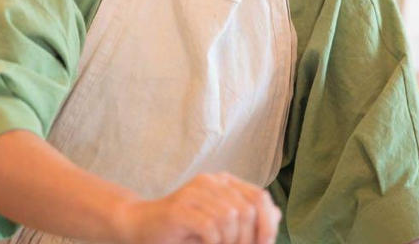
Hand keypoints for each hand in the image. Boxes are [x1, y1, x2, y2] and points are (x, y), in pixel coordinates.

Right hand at [118, 172, 281, 243]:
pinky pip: (211, 227)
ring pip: (231, 217)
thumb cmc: (183, 231)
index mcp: (223, 182)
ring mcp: (194, 192)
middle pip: (248, 208)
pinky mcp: (180, 208)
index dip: (267, 224)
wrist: (141, 228)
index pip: (260, 196)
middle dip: (249, 238)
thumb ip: (246, 218)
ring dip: (229, 242)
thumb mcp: (219, 224)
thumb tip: (277, 215)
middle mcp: (211, 181)